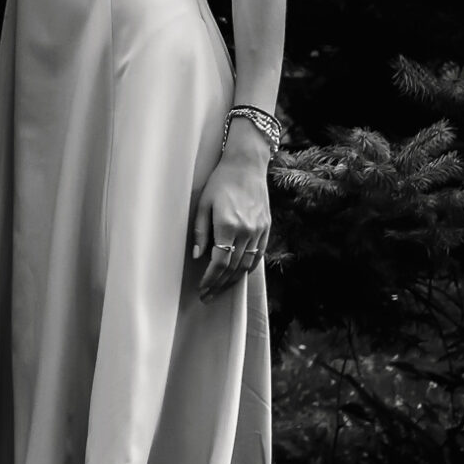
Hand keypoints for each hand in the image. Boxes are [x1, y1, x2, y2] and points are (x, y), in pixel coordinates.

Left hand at [190, 140, 271, 300]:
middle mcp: (246, 231)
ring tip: (220, 290)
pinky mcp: (266, 228)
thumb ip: (200, 232)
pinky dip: (248, 268)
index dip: (210, 278)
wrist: (246, 166)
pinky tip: (238, 275)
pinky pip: (258, 255)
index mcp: (228, 225)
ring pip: (247, 264)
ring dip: (233, 280)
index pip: (220, 262)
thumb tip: (198, 256)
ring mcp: (259, 230)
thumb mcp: (202, 204)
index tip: (202, 288)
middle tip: (207, 297)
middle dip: (219, 285)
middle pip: (233, 268)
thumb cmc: (219, 182)